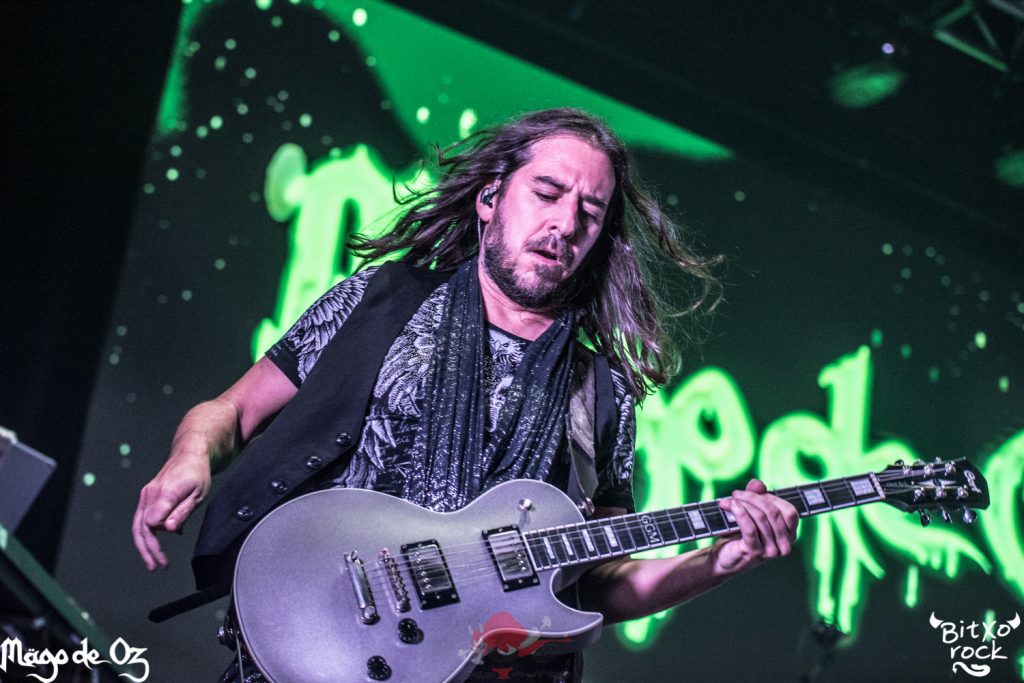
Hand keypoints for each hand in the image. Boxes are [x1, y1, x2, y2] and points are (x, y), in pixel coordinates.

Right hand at [132, 452, 210, 570]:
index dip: (154, 542)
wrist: (189, 455)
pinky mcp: (147, 497)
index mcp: (164, 494)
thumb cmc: (196, 474)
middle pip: (141, 528)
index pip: (151, 523)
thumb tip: (168, 530)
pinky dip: (149, 535)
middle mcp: (150, 495)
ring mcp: (146, 496)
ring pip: (139, 526)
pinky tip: (160, 546)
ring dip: (146, 546)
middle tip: (157, 567)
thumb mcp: (197, 494)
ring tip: (155, 563)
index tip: (162, 558)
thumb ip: (182, 512)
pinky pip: (144, 519)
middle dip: (148, 551)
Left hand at [712, 479, 798, 575]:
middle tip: (736, 494)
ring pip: (760, 518)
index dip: (772, 498)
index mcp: (789, 535)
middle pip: (774, 512)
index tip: (754, 492)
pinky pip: (750, 528)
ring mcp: (771, 551)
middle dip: (753, 498)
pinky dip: (740, 513)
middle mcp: (784, 545)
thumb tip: (757, 484)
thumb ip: (756, 496)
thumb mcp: (750, 513)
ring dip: (742, 504)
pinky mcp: (755, 552)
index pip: (790, 512)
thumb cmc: (739, 536)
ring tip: (729, 501)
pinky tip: (731, 506)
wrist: (723, 559)